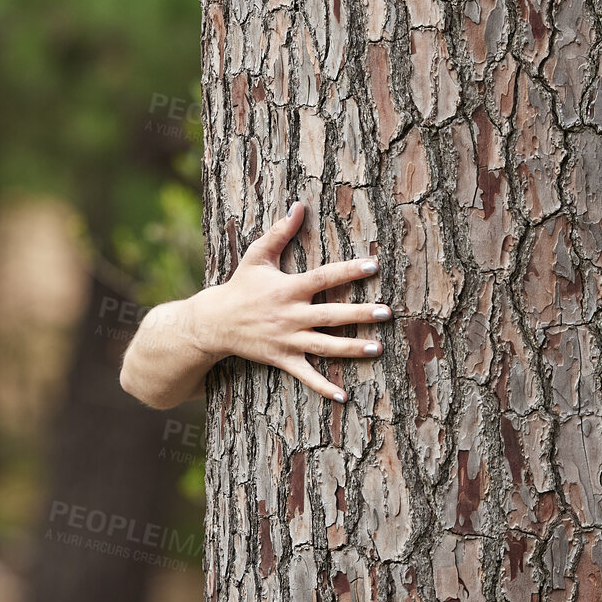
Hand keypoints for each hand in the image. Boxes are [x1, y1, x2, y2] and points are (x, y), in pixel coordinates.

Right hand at [196, 202, 391, 401]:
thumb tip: (299, 205)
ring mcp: (287, 340)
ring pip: (325, 346)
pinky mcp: (281, 359)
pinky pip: (305, 375)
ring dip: (351, 349)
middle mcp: (290, 315)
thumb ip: (280, 232)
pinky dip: (323, 387)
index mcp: (288, 288)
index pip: (324, 277)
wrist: (214, 322)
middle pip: (331, 315)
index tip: (373, 266)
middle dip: (360, 314)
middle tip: (387, 313)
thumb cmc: (240, 286)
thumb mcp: (257, 256)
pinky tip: (344, 396)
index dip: (349, 271)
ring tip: (377, 348)